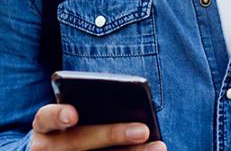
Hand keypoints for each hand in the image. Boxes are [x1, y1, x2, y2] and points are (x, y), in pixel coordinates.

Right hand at [30, 104, 165, 150]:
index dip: (58, 115)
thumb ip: (97, 109)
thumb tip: (135, 112)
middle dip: (112, 134)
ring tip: (159, 146)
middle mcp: (47, 147)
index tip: (73, 115)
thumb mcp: (80, 115)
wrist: (61, 149)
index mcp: (45, 125)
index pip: (46, 117)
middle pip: (79, 142)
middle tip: (143, 130)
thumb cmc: (78, 125)